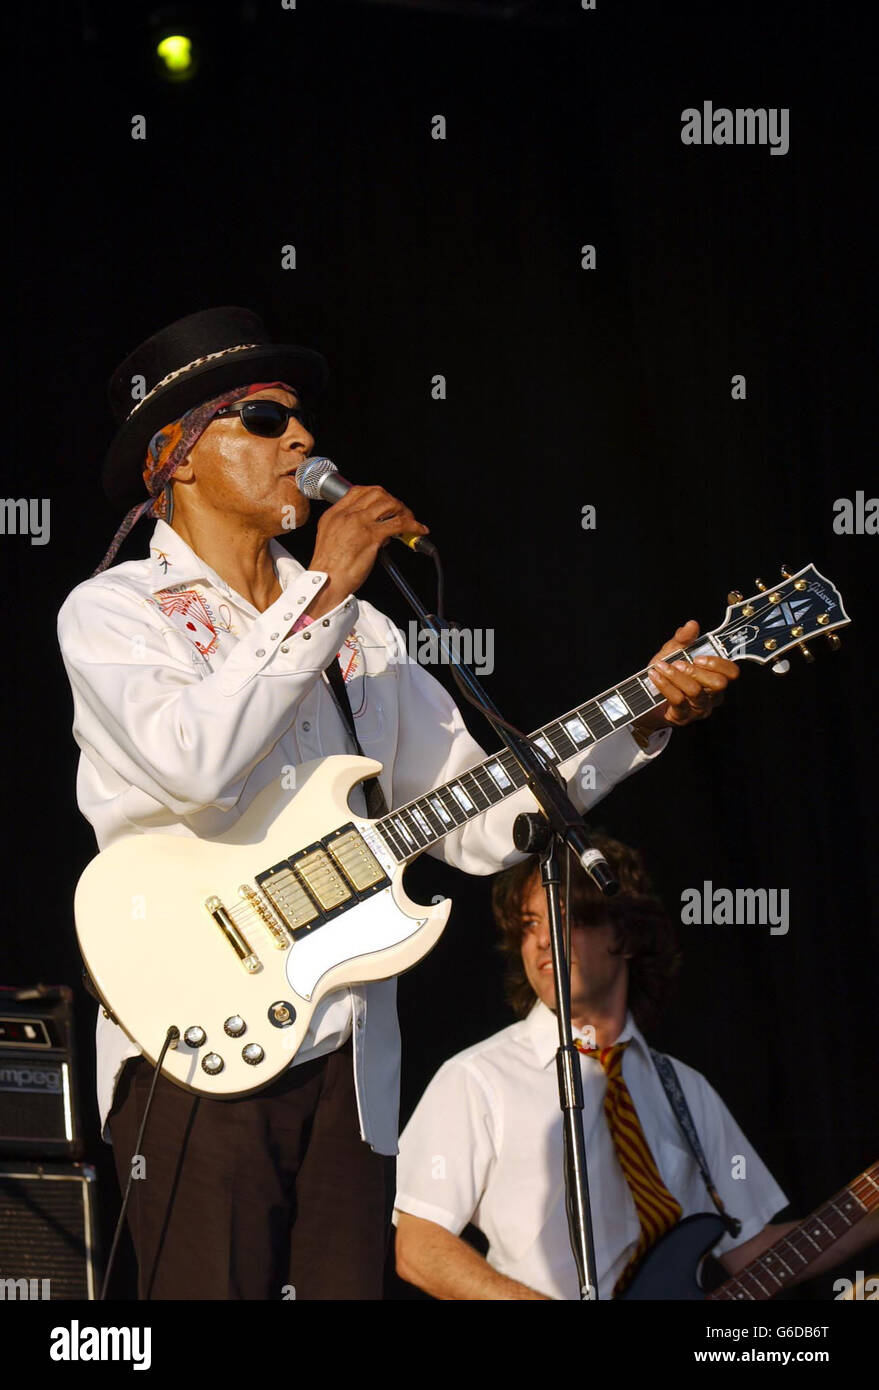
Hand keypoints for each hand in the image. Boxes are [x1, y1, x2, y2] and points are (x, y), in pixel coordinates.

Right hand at [305, 485, 429, 616]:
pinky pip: (399, 524)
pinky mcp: (372, 536)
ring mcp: (359, 523)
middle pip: (377, 493)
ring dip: (404, 511)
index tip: (386, 503)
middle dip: (393, 501)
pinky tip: (419, 530)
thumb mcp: (333, 541)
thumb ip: (351, 530)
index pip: (358, 491)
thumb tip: (378, 530)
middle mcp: (346, 514)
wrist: (325, 583)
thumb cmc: (329, 569)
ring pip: (389, 504)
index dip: (377, 495)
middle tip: (401, 512)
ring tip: (410, 522)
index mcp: (334, 514)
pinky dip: (413, 525)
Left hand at [631, 619, 738, 737]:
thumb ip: (682, 639)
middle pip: (719, 684)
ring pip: (696, 692)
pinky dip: (665, 685)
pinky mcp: (683, 717)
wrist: (643, 697)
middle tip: (678, 663)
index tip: (698, 657)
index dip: (719, 664)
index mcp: (714, 677)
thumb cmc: (663, 674)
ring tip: (661, 667)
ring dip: (676, 677)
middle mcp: (712, 696)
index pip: (732, 673)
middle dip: (697, 671)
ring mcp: (698, 708)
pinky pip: (678, 700)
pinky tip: (655, 675)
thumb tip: (692, 625)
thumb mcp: (671, 652)